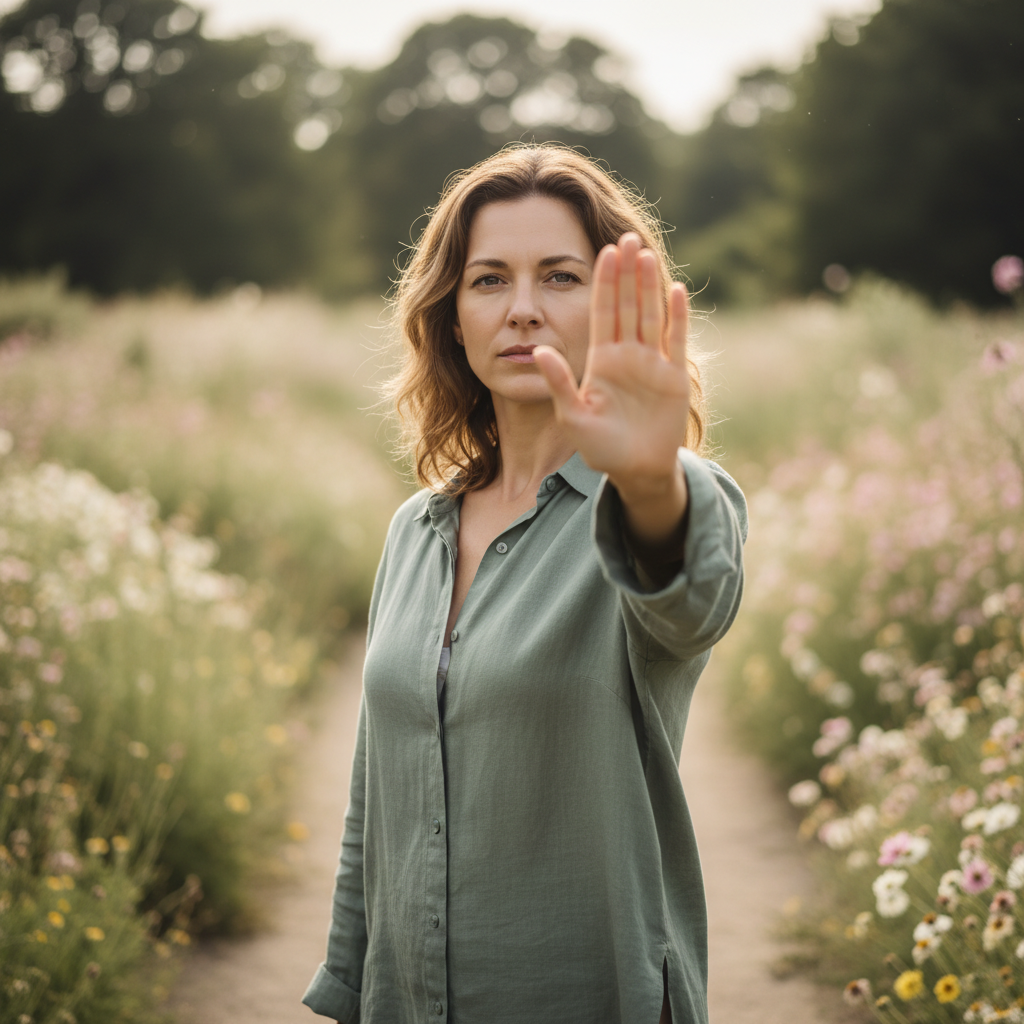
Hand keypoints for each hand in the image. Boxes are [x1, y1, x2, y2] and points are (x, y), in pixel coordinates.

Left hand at [533, 233, 690, 547]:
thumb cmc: (601, 448)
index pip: (601, 312)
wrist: (635, 472)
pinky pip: (676, 339)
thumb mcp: (572, 416)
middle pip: (626, 305)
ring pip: (650, 315)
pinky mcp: (674, 377)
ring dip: (649, 286)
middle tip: (626, 236)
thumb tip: (538, 350)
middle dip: (626, 273)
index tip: (602, 252)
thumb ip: (558, 383)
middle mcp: (627, 355)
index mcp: (601, 360)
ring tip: (646, 254)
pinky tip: (676, 289)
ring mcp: (652, 364)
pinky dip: (677, 316)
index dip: (603, 283)